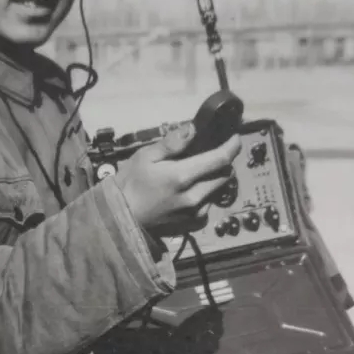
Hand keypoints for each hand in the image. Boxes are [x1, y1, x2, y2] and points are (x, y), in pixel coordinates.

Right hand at [115, 122, 241, 234]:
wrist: (119, 218)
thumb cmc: (129, 183)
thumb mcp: (145, 156)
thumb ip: (172, 143)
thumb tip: (194, 128)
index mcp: (182, 176)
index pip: (220, 158)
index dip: (232, 146)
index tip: (234, 138)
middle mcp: (194, 196)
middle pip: (224, 175)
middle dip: (223, 162)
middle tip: (211, 154)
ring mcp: (194, 213)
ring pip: (217, 191)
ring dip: (214, 180)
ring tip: (198, 174)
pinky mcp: (191, 225)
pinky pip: (208, 208)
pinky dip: (205, 198)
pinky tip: (191, 194)